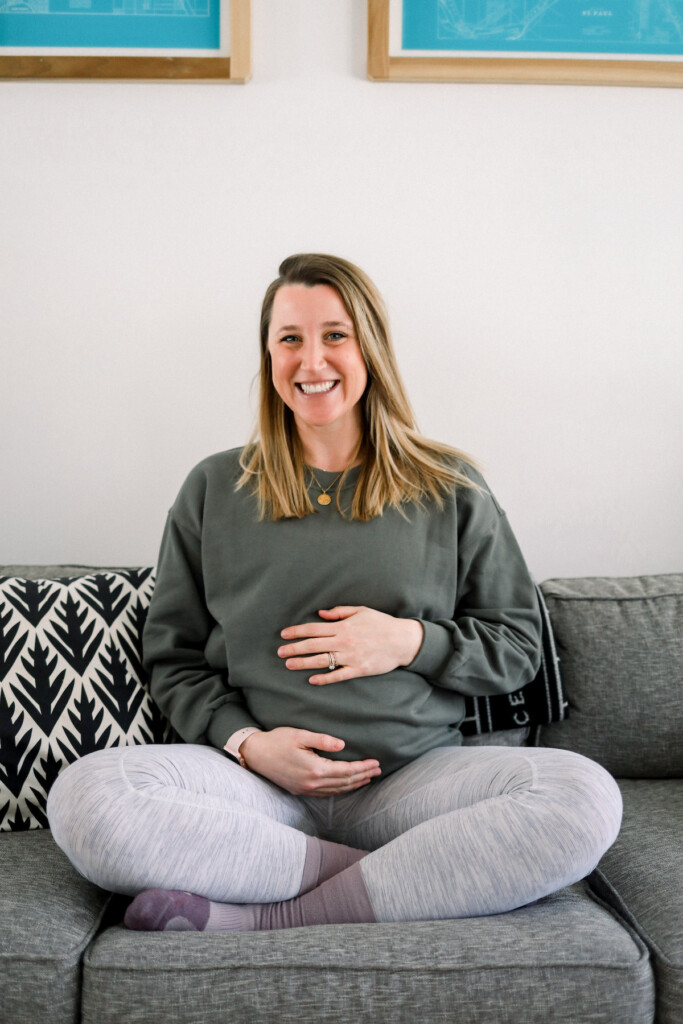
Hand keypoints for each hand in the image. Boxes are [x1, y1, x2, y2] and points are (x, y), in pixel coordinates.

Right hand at [238, 727, 380, 795]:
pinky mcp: (300, 790)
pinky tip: (346, 785)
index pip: (346, 771)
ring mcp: (306, 789)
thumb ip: (322, 740)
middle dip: (363, 776)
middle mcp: (312, 783)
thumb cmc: (277, 741)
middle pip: (344, 782)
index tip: (376, 762)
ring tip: (367, 778)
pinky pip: (326, 793)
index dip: (363, 767)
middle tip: (378, 770)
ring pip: (337, 790)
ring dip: (354, 784)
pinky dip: (340, 789)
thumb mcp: (300, 735)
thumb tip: (343, 745)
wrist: (255, 754)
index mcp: (314, 769)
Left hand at [278, 606, 423, 684]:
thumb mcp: (361, 611)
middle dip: (294, 648)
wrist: (402, 640)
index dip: (297, 631)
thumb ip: (339, 612)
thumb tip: (320, 614)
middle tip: (279, 652)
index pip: (314, 629)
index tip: (284, 634)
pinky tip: (311, 680)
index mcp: (343, 626)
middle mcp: (344, 641)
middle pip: (313, 645)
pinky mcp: (359, 669)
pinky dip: (324, 678)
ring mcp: (351, 656)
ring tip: (289, 664)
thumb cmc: (381, 623)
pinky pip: (338, 675)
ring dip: (303, 663)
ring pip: (322, 661)